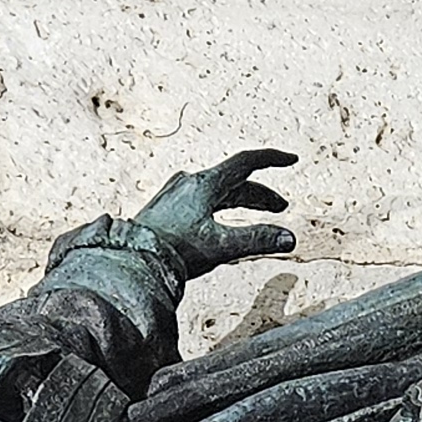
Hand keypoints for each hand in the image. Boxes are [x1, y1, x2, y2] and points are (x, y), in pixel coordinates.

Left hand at [133, 148, 299, 279]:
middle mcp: (189, 183)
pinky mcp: (167, 208)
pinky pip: (204, 200)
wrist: (131, 261)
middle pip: (234, 181)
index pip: (246, 162)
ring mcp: (176, 194)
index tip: (290, 160)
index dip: (271, 160)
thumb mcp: (221, 247)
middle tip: (279, 208)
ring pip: (218, 191)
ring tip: (258, 214)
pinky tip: (222, 220)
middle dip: (260, 194)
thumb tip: (290, 239)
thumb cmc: (173, 252)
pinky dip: (223, 206)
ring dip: (242, 200)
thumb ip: (256, 240)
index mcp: (204, 185)